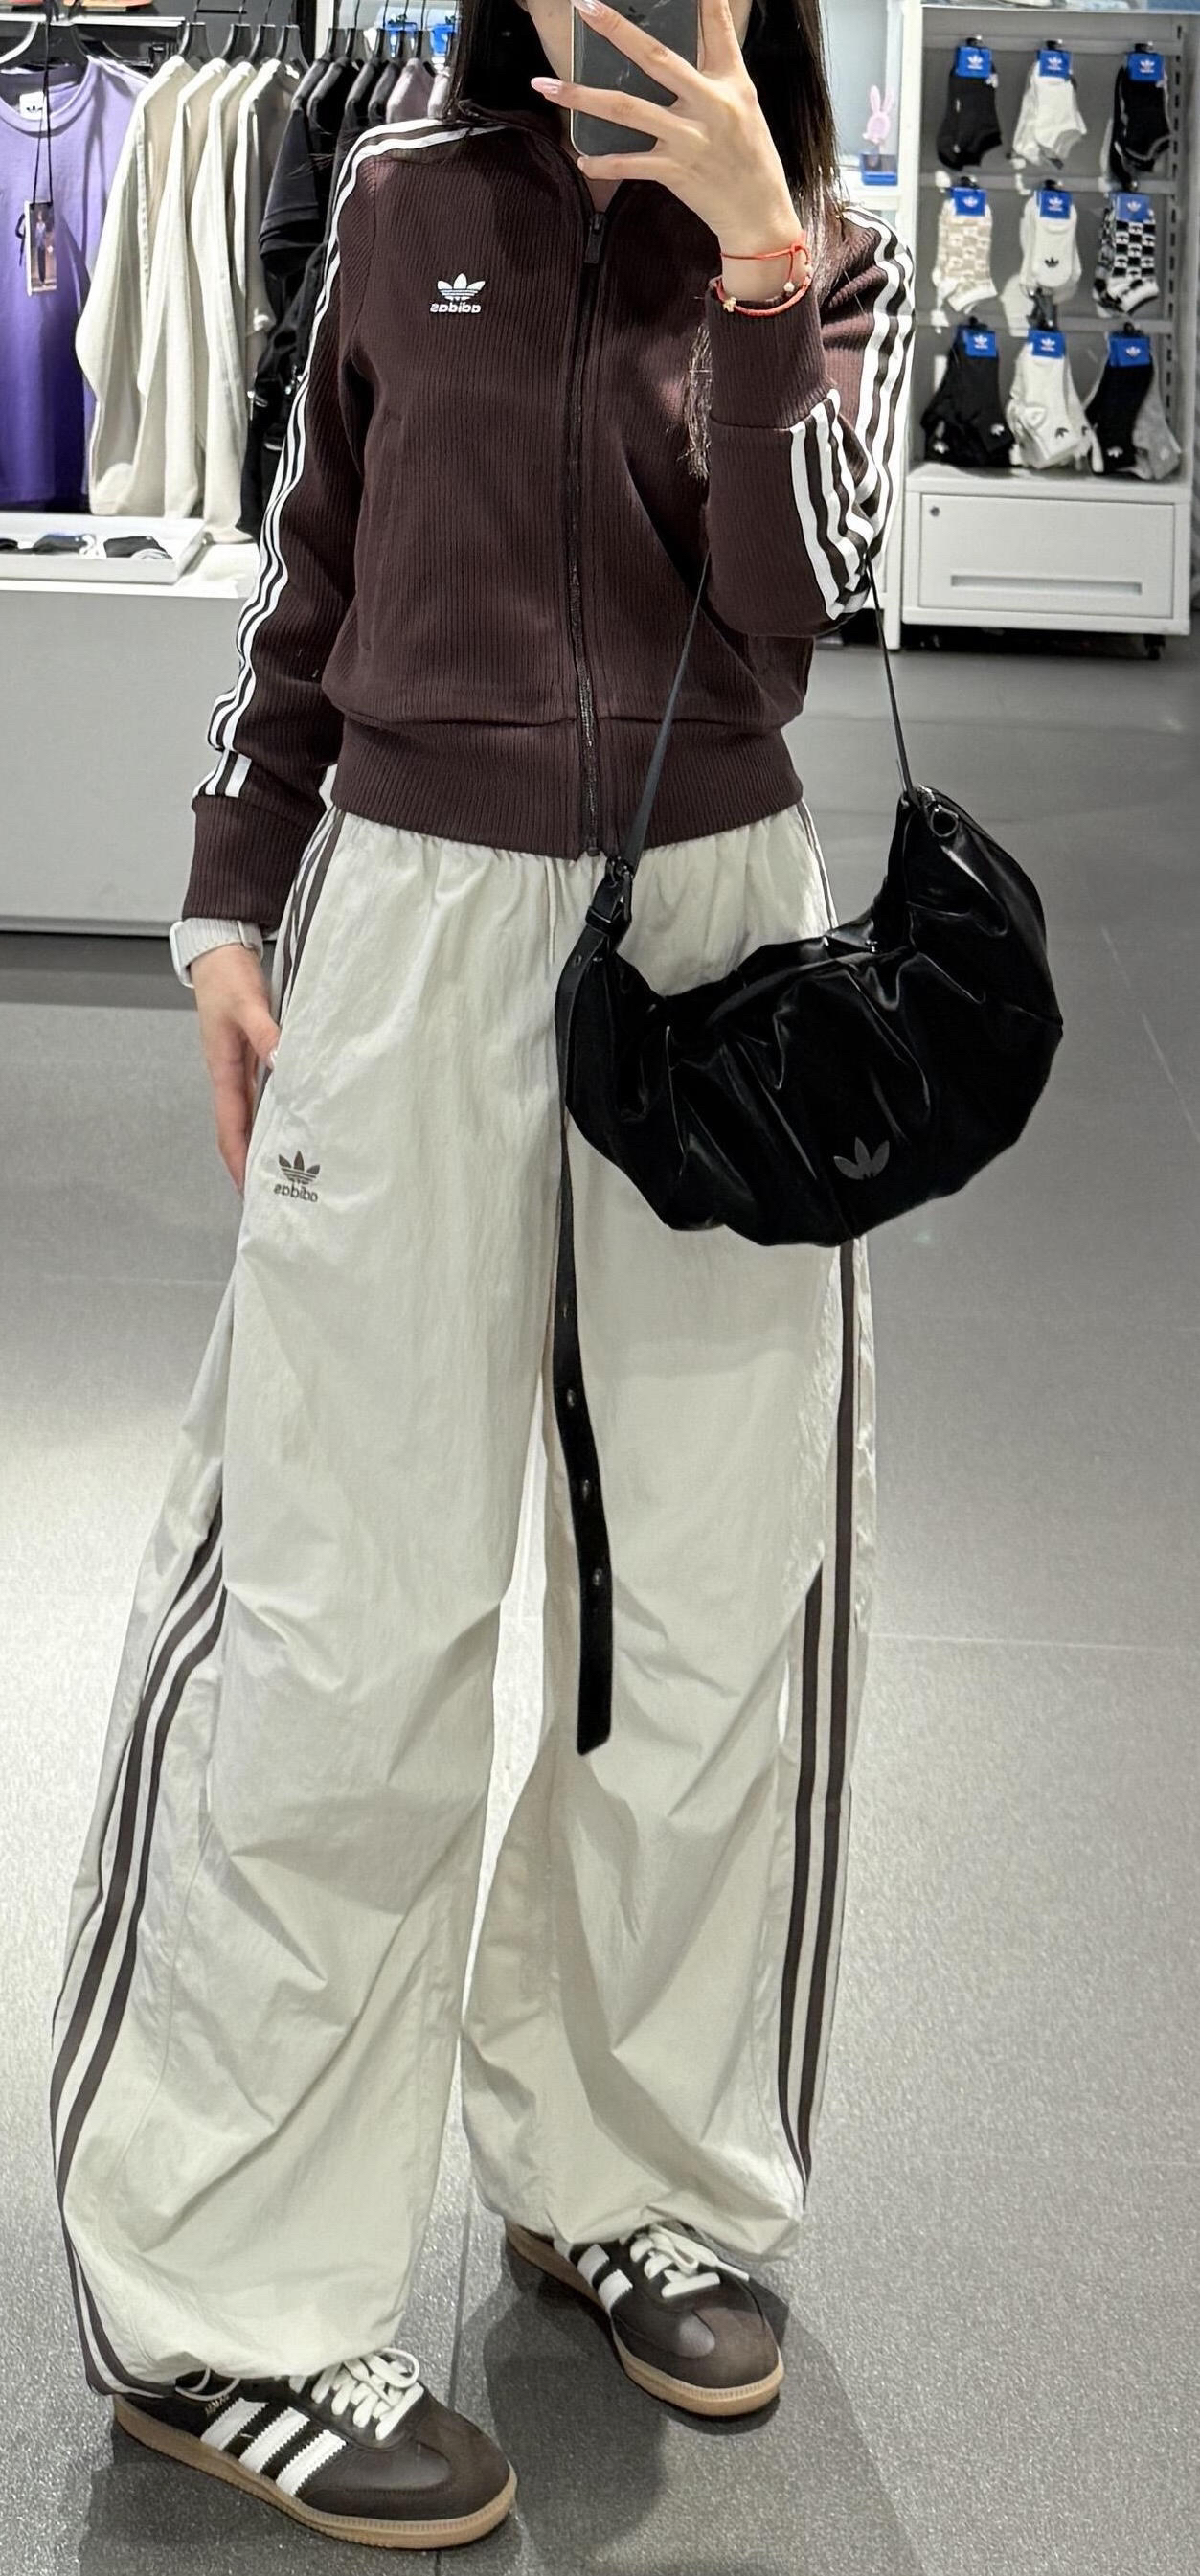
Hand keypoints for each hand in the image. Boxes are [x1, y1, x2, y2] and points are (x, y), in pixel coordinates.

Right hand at [191, 945, 279, 1195]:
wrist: (218, 951)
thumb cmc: (226, 977)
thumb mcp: (248, 1004)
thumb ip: (267, 1034)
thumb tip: (284, 1062)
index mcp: (222, 1069)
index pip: (229, 1128)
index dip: (239, 1162)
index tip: (249, 1191)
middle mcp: (229, 1074)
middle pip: (238, 1131)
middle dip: (250, 1164)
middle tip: (272, 1194)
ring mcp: (239, 1067)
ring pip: (250, 1115)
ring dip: (262, 1142)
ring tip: (283, 1168)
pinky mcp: (250, 1056)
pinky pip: (261, 1095)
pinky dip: (273, 1115)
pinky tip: (291, 1121)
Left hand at [531, 0, 809, 302]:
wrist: (759, 215)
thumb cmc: (751, 157)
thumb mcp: (743, 105)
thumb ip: (714, 72)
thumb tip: (676, 51)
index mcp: (731, 82)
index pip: (717, 27)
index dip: (705, 0)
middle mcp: (710, 104)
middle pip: (655, 58)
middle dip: (616, 30)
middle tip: (584, 6)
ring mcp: (689, 138)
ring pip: (626, 109)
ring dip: (581, 97)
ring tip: (545, 85)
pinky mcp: (676, 172)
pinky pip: (630, 164)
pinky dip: (604, 163)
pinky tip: (582, 158)